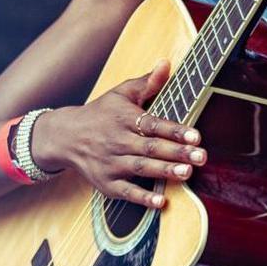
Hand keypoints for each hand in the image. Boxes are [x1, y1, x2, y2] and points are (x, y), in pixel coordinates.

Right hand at [29, 60, 205, 208]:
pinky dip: (142, 198)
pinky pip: (126, 192)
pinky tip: (160, 202)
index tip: (196, 135)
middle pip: (151, 147)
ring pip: (141, 168)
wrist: (65, 137)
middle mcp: (118, 141)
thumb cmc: (100, 113)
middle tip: (201, 157)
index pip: (153, 124)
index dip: (175, 130)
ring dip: (164, 172)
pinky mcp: (106, 183)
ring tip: (187, 174)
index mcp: (124, 118)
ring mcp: (111, 163)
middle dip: (177, 153)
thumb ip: (147, 82)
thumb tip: (166, 63)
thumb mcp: (121, 93)